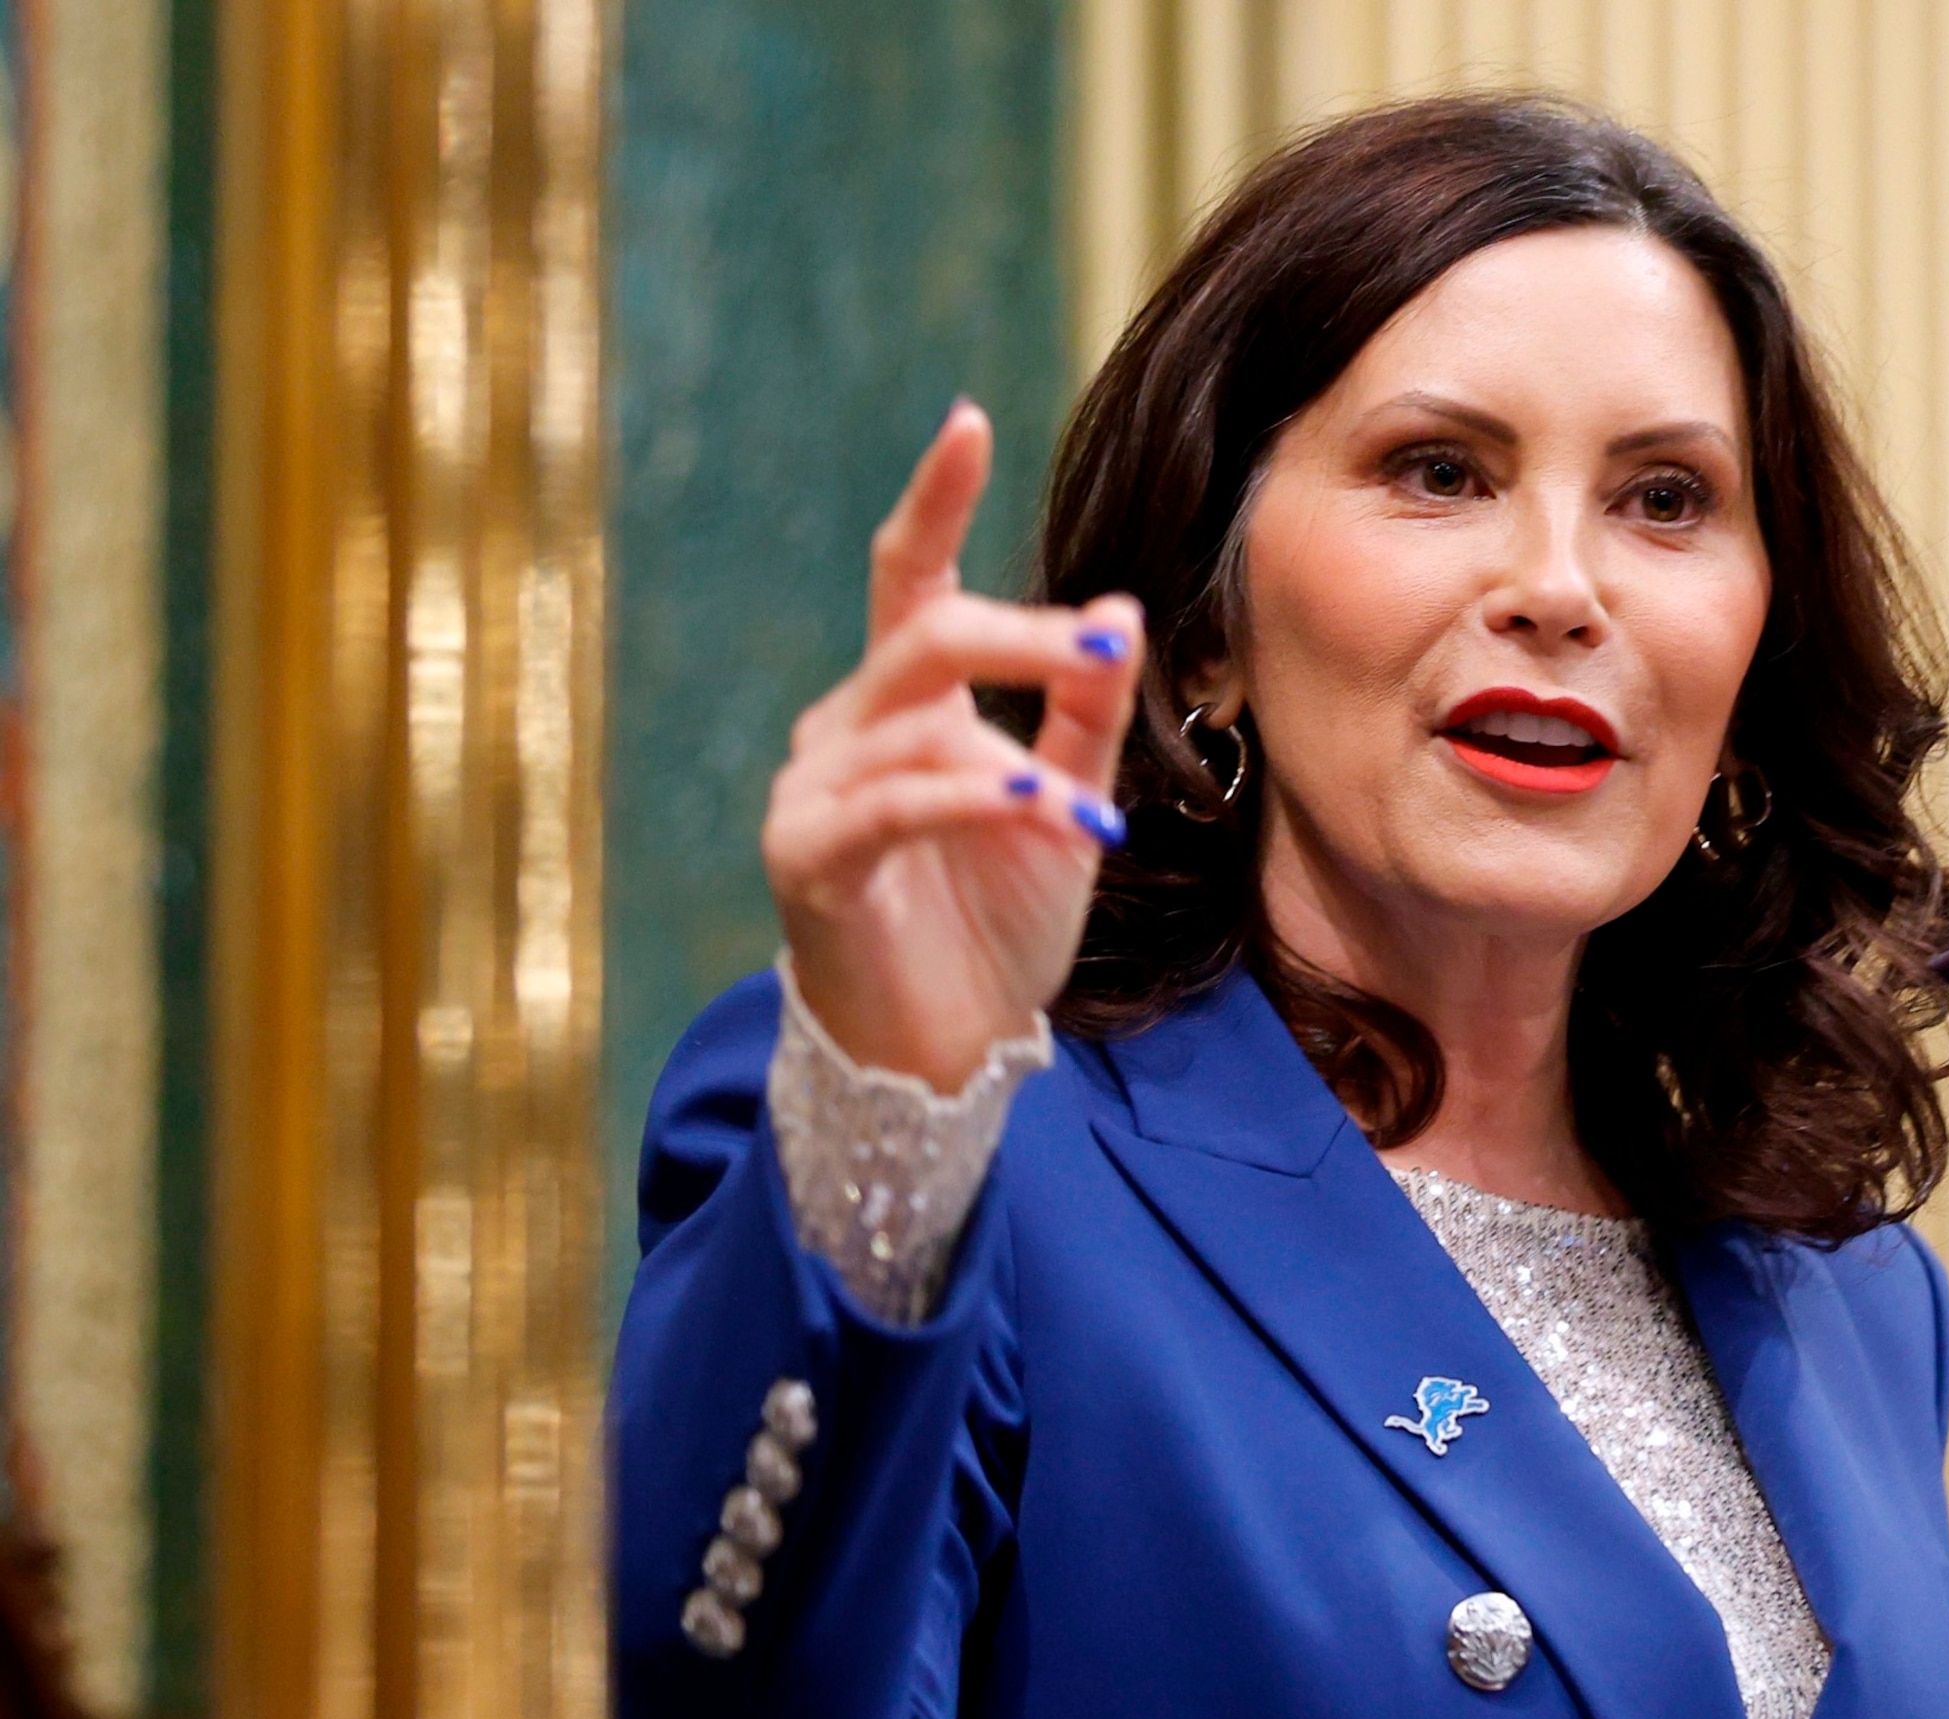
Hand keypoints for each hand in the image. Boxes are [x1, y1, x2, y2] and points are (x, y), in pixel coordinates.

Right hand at [763, 401, 1142, 1086]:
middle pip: (926, 633)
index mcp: (906, 702)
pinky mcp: (807, 858)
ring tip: (1084, 808)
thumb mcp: (1066, 805)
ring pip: (916, 725)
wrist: (945, 1049)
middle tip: (1111, 657)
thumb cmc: (995, 925)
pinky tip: (1031, 808)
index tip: (968, 419)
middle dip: (1024, 635)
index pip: (913, 578)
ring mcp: (815, 790)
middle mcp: (848, 726)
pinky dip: (969, 801)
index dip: (937, 501)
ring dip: (1016, 757)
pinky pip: (890, 804)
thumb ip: (1087, 714)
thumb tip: (1122, 605)